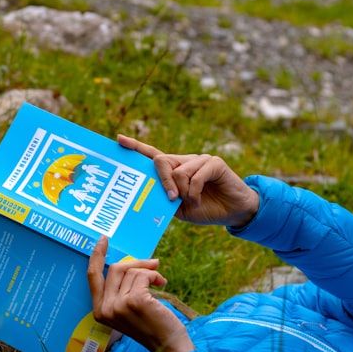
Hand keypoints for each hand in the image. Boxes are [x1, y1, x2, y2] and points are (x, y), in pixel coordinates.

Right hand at [87, 236, 193, 351]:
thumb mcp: (128, 308)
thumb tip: (132, 262)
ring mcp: (118, 305)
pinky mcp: (135, 301)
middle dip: (137, 263)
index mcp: (99, 311)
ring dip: (149, 272)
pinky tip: (162, 284)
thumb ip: (122, 288)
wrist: (169, 345)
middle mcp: (105, 309)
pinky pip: (143, 275)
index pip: (93, 277)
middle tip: (154, 264)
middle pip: (115, 269)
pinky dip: (155, 276)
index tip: (103, 240)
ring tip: (160, 282)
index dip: (97, 256)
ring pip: (132, 271)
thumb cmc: (152, 325)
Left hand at [118, 135, 258, 228]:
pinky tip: (199, 200)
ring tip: (193, 202)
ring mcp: (200, 159)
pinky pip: (195, 176)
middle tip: (172, 198)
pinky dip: (194, 193)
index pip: (152, 155)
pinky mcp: (214, 162)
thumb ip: (167, 198)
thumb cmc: (206, 209)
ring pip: (179, 172)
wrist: (233, 212)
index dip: (136, 147)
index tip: (119, 139)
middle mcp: (185, 161)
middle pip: (161, 160)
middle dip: (162, 181)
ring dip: (184, 193)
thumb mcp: (181, 208)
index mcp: (175, 170)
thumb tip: (151, 193)